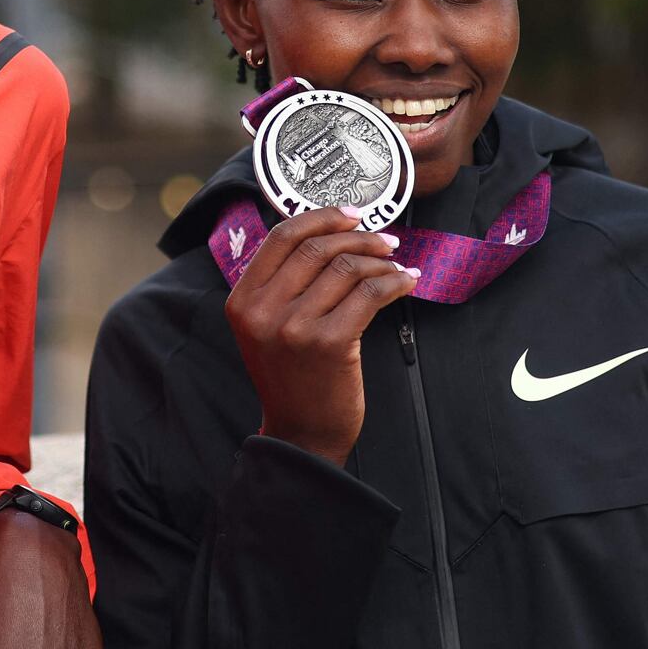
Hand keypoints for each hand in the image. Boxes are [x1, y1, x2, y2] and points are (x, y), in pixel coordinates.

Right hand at [224, 207, 416, 465]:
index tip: (352, 214)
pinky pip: (370, 294)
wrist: (302, 433)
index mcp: (242, 300)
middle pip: (318, 248)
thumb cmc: (292, 376)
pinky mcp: (329, 343)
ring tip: (396, 267)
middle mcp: (263, 311)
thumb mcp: (267, 327)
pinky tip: (405, 283)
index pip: (280, 237)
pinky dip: (394, 283)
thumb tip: (328, 233)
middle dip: (359, 237)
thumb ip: (282, 284)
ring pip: (347, 268)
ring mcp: (295, 327)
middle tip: (386, 241)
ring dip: (381, 262)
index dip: (321, 218)